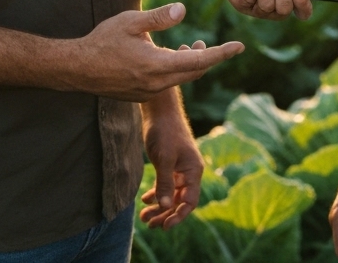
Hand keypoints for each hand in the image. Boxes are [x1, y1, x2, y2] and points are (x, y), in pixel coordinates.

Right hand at [63, 3, 242, 99]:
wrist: (77, 69)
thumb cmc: (102, 41)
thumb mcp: (130, 21)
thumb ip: (159, 17)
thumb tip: (183, 10)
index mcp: (157, 65)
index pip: (199, 60)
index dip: (221, 53)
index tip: (239, 47)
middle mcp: (156, 83)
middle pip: (195, 72)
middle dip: (210, 58)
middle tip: (222, 46)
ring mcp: (148, 92)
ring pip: (181, 79)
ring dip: (192, 64)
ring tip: (192, 45)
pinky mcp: (141, 95)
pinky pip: (168, 83)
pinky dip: (176, 70)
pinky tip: (171, 55)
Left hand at [140, 90, 202, 229]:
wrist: (159, 111)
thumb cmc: (165, 132)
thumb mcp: (164, 158)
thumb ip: (165, 183)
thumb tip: (165, 207)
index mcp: (193, 171)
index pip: (189, 201)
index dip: (178, 215)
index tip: (164, 226)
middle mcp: (189, 172)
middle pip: (179, 201)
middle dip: (165, 214)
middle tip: (149, 224)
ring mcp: (179, 168)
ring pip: (171, 194)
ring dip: (159, 207)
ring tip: (143, 217)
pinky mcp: (169, 164)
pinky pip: (165, 185)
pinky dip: (156, 194)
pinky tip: (145, 200)